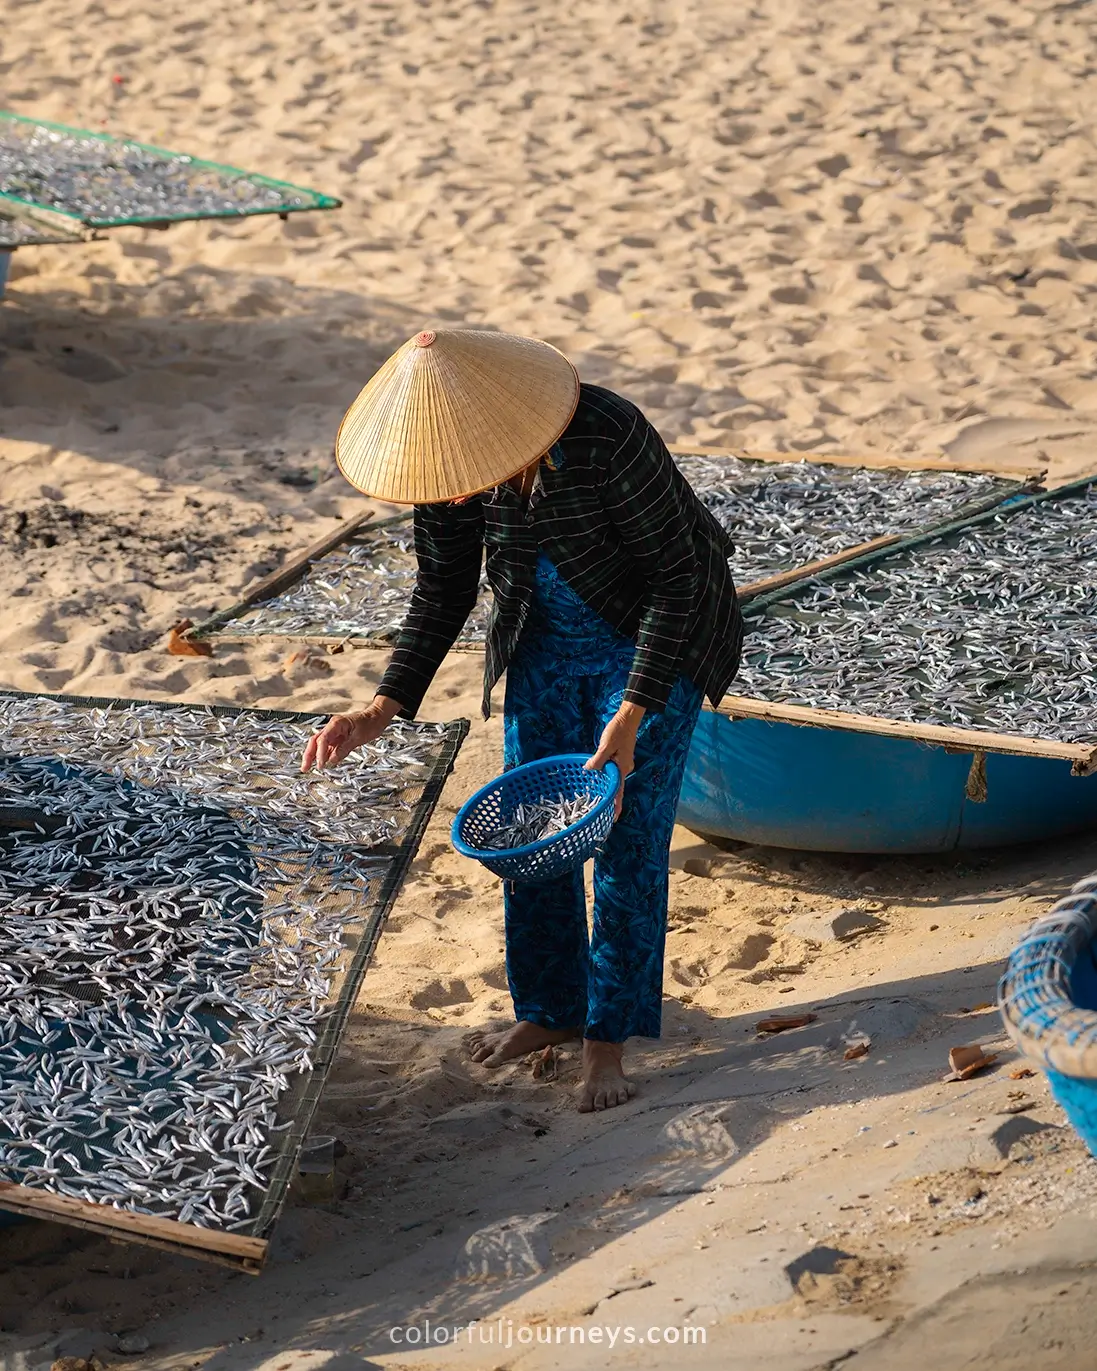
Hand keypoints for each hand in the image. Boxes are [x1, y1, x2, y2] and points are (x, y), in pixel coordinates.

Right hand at [301, 695, 400, 770]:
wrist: (376, 718)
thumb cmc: (369, 724)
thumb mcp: (358, 737)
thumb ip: (344, 748)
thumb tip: (332, 760)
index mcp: (336, 724)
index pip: (323, 739)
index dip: (320, 753)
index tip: (320, 765)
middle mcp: (332, 728)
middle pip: (315, 741)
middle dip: (308, 755)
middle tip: (304, 768)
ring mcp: (334, 734)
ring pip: (319, 745)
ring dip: (313, 756)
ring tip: (307, 768)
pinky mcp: (338, 739)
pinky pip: (328, 748)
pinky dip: (324, 756)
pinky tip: (321, 764)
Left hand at [586, 703, 645, 817]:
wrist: (628, 718)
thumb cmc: (618, 730)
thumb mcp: (606, 745)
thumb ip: (598, 760)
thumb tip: (589, 770)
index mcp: (622, 767)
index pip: (619, 791)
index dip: (616, 805)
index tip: (614, 818)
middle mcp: (625, 767)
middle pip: (617, 786)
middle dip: (610, 799)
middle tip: (602, 811)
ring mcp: (623, 763)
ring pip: (614, 778)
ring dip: (607, 786)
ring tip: (598, 797)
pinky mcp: (620, 757)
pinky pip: (613, 770)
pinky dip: (606, 776)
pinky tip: (598, 777)